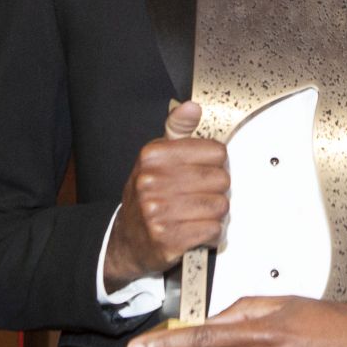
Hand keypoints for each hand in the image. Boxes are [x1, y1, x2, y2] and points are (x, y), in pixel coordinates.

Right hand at [104, 101, 229, 289]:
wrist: (126, 239)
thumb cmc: (147, 194)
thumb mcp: (157, 157)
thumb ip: (177, 130)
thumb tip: (192, 107)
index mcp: (153, 155)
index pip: (216, 152)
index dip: (216, 163)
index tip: (205, 170)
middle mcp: (152, 181)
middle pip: (220, 179)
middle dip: (217, 190)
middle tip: (201, 195)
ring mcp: (158, 211)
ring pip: (219, 206)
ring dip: (215, 213)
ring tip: (198, 213)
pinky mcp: (167, 239)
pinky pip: (212, 230)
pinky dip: (211, 233)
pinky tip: (197, 230)